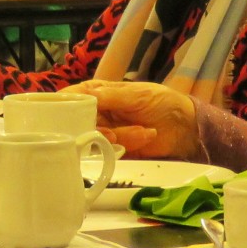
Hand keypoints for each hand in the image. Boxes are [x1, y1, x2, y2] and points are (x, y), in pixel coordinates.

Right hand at [65, 80, 198, 157]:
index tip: (66, 118)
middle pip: (76, 125)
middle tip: (112, 133)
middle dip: (95, 130)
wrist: (184, 126)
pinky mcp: (113, 151)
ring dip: (119, 138)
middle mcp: (95, 114)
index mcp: (96, 93)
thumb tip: (86, 96)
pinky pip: (108, 154)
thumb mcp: (136, 95)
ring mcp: (103, 134)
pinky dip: (126, 147)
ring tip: (141, 131)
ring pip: (93, 141)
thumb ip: (110, 97)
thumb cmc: (161, 101)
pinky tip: (144, 136)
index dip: (63, 108)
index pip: (70, 99)